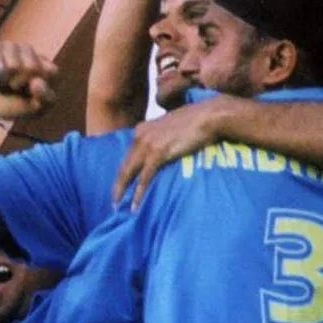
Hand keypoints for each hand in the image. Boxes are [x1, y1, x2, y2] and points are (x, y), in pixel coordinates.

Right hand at [0, 41, 57, 121]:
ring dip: (4, 82)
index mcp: (44, 65)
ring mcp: (12, 47)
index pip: (52, 72)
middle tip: (10, 89)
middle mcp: (29, 51)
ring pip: (14, 66)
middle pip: (32, 67)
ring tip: (0, 83)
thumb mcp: (34, 109)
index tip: (29, 96)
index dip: (40, 89)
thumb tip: (36, 82)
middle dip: (19, 85)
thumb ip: (44, 99)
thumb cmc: (9, 104)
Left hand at [112, 95, 232, 206]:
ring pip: (128, 172)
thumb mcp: (170, 128)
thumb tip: (162, 151)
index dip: (123, 173)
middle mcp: (140, 136)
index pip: (127, 156)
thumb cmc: (196, 121)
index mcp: (141, 130)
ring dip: (122, 191)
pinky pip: (144, 177)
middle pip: (124, 166)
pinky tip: (134, 205)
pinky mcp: (158, 153)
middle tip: (112, 203)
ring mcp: (147, 144)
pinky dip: (138, 192)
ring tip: (117, 207)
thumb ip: (161, 138)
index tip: (119, 187)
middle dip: (117, 185)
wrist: (209, 115)